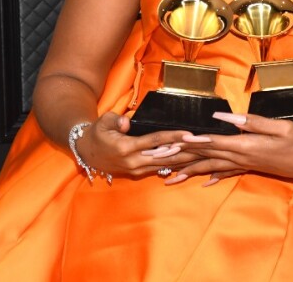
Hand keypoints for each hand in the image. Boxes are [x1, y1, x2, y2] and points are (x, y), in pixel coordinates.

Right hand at [75, 112, 201, 177]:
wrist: (86, 152)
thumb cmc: (97, 133)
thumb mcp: (103, 121)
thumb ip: (116, 120)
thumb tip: (127, 123)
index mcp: (126, 147)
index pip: (155, 141)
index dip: (174, 137)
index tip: (190, 134)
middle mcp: (134, 161)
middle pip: (166, 156)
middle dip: (187, 151)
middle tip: (206, 145)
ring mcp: (137, 169)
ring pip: (165, 164)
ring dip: (185, 159)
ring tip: (203, 153)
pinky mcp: (138, 172)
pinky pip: (160, 168)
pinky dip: (175, 164)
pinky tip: (189, 162)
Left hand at [165, 112, 292, 185]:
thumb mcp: (280, 126)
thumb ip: (252, 122)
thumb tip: (225, 116)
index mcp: (247, 145)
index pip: (215, 142)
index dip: (194, 141)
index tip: (175, 141)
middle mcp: (242, 157)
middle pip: (206, 157)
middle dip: (182, 158)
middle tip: (160, 160)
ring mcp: (245, 164)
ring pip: (212, 167)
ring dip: (190, 171)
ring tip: (169, 177)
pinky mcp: (250, 167)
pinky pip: (226, 173)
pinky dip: (212, 176)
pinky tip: (202, 181)